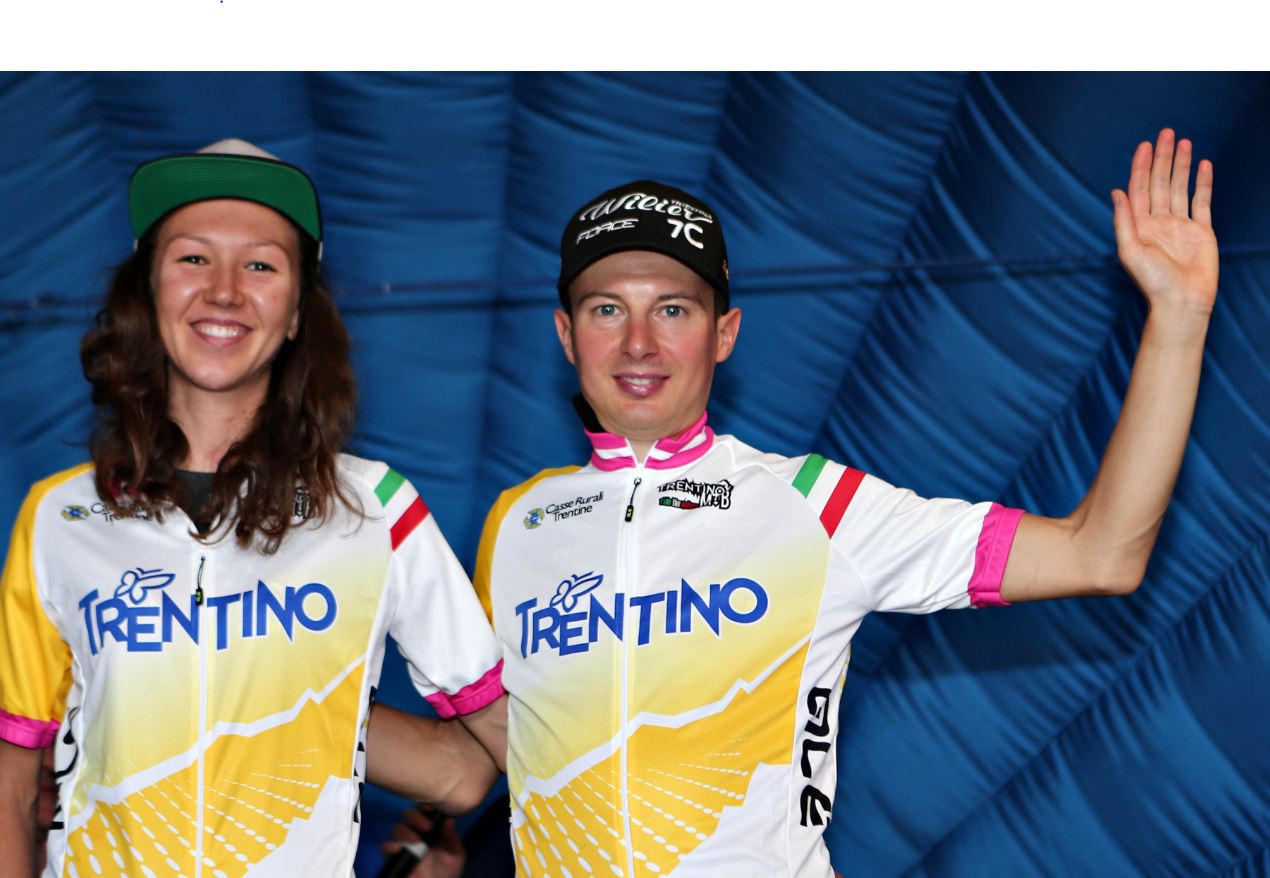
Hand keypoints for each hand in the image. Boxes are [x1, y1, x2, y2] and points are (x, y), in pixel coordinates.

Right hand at [381, 807, 465, 877]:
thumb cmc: (447, 870)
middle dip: (416, 817)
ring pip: (397, 828)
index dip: (425, 806)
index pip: (424, 810)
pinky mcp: (394, 857)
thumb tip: (449, 820)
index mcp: (431, 828)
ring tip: (416, 841)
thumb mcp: (455, 854)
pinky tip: (399, 849)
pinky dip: (390, 846)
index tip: (431, 808)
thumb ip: (452, 838)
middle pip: (408, 815)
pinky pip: (386, 847)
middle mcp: (416, 832)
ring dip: (405, 831)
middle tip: (427, 827)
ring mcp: (404, 844)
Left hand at [1112, 128, 1217, 318]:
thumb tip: (1116, 191)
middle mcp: (1158, 222)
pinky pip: (1201, 201)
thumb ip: (1123, 221)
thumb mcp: (1130, 251)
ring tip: (1183, 142)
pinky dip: (1202, 183)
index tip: (1144, 145)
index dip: (1140, 166)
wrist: (1182, 302)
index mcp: (1139, 225)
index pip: (1139, 188)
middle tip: (1165, 133)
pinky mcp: (1201, 231)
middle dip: (1161, 158)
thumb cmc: (1153, 282)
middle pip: (1159, 182)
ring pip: (1179, 187)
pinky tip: (1202, 165)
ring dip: (1180, 165)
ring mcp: (1180, 225)